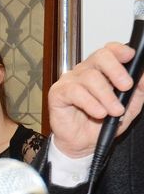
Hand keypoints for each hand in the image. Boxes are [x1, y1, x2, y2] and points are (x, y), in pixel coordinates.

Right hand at [48, 42, 143, 157]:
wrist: (83, 144)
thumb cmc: (101, 124)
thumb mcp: (129, 107)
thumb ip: (138, 90)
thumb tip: (143, 75)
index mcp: (102, 70)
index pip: (109, 50)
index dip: (119, 50)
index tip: (130, 57)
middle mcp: (85, 71)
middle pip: (100, 57)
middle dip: (116, 71)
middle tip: (126, 87)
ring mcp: (70, 81)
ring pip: (90, 77)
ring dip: (106, 96)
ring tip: (114, 111)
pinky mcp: (58, 94)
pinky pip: (75, 92)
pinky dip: (90, 103)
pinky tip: (98, 113)